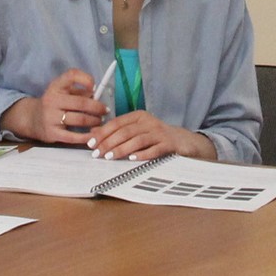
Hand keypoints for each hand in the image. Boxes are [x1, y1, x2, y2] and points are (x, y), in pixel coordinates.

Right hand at [9, 72, 105, 143]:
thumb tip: (97, 96)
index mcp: (56, 86)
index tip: (95, 87)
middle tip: (105, 111)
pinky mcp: (52, 133)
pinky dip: (85, 136)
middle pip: (81, 102)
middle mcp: (52, 100)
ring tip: (99, 121)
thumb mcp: (62, 92)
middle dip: (97, 107)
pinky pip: (73, 136)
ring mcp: (50, 117)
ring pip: (80, 119)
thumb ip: (79, 92)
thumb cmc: (54, 104)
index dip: (86, 79)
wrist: (32, 119)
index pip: (71, 75)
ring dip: (94, 121)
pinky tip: (92, 135)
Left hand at [86, 112, 212, 161]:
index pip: (117, 123)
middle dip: (109, 142)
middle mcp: (149, 122)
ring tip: (110, 157)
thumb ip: (118, 132)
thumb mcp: (138, 131)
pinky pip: (154, 149)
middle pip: (125, 131)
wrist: (185, 142)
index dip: (102, 133)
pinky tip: (133, 159)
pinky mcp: (170, 144)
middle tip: (97, 153)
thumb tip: (94, 135)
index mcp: (139, 116)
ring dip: (122, 149)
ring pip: (137, 140)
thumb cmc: (157, 137)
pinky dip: (143, 154)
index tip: (90, 143)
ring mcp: (160, 133)